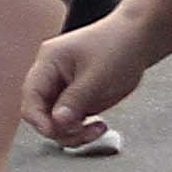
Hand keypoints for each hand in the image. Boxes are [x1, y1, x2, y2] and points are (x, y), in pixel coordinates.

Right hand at [24, 16, 150, 145]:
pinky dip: (82, 129)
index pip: (31, 97)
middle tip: (83, 131)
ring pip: (56, 122)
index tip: (56, 131)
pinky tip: (99, 125)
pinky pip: (71, 121)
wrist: (140, 38)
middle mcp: (52, 76)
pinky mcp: (77, 98)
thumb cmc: (119, 46)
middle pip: (41, 113)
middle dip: (60, 128)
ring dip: (73, 133)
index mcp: (49, 62)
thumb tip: (57, 122)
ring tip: (96, 129)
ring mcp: (64, 88)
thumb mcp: (97, 76)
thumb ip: (75, 100)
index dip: (39, 118)